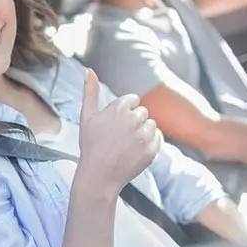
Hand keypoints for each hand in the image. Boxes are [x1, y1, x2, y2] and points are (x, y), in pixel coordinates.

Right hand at [76, 69, 162, 197]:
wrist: (99, 176)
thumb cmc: (90, 145)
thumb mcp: (87, 116)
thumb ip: (90, 91)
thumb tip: (88, 69)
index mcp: (118, 107)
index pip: (133, 100)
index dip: (124, 113)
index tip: (115, 125)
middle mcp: (133, 119)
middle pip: (142, 112)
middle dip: (133, 122)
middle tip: (119, 137)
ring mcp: (144, 135)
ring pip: (151, 124)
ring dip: (143, 132)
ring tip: (127, 144)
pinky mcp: (152, 149)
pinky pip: (158, 138)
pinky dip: (150, 143)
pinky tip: (136, 150)